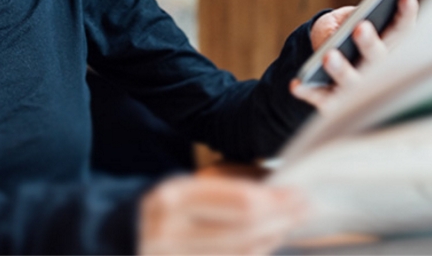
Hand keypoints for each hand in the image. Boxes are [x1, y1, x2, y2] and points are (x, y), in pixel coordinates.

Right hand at [138, 174, 306, 254]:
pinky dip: (257, 251)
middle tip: (307, 206)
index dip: (277, 201)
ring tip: (293, 220)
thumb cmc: (165, 205)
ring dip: (274, 236)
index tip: (300, 192)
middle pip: (247, 231)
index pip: (241, 203)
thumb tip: (275, 184)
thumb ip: (229, 182)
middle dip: (282, 218)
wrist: (124, 236)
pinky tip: (271, 238)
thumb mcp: (189, 183)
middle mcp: (174, 234)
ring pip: (243, 253)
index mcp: (175, 199)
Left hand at [289, 0, 418, 109]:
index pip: (403, 28)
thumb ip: (353, 17)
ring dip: (341, 70)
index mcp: (389, 45)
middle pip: (378, 57)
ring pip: (352, 81)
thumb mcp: (348, 18)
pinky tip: (296, 84)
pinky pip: (321, 97)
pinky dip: (309, 91)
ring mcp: (357, 88)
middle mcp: (378, 70)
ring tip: (328, 56)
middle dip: (370, 43)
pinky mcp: (334, 101)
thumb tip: (353, 20)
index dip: (407, 12)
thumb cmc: (342, 32)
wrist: (322, 59)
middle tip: (360, 28)